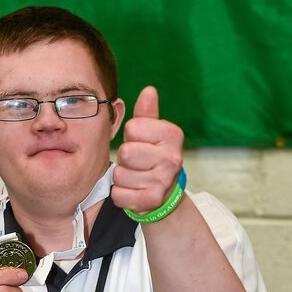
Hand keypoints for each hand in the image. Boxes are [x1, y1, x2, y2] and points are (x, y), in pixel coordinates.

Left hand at [111, 86, 183, 214]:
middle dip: (124, 158)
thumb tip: (149, 90)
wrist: (165, 193)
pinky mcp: (151, 201)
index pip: (132, 128)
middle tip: (136, 163)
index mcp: (173, 135)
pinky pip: (118, 194)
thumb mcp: (152, 133)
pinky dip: (120, 194)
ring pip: (119, 175)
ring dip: (122, 177)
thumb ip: (147, 113)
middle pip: (125, 153)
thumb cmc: (153, 156)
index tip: (142, 143)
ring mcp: (163, 182)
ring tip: (136, 177)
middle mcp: (173, 158)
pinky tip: (133, 191)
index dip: (131, 136)